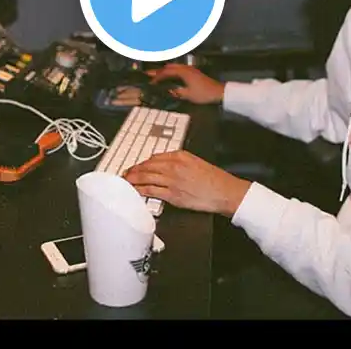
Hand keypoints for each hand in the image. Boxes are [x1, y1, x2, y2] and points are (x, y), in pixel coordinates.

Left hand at [123, 151, 250, 216]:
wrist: (224, 191)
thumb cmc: (214, 179)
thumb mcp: (196, 163)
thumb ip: (180, 162)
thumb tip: (165, 166)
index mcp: (179, 156)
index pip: (155, 157)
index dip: (143, 163)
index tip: (138, 166)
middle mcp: (174, 166)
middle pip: (147, 166)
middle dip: (134, 170)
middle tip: (126, 173)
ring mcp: (172, 180)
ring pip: (146, 177)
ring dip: (133, 179)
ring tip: (126, 181)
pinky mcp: (173, 195)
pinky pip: (151, 191)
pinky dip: (140, 190)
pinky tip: (135, 191)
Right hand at [147, 64, 224, 104]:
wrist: (218, 92)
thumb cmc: (203, 93)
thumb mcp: (188, 95)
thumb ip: (176, 92)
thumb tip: (167, 90)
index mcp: (183, 72)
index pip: (166, 72)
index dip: (157, 77)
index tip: (150, 82)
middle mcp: (185, 68)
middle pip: (169, 67)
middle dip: (158, 71)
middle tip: (148, 74)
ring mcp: (190, 69)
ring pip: (174, 66)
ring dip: (165, 70)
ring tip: (157, 74)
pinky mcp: (193, 72)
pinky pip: (178, 68)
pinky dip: (171, 71)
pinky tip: (170, 75)